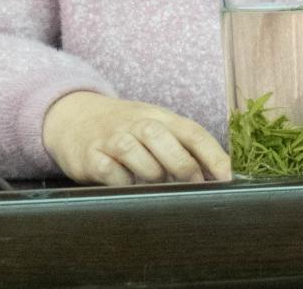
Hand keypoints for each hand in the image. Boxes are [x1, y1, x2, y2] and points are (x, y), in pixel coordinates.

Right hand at [42, 91, 230, 185]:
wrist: (74, 117)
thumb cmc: (126, 128)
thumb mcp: (154, 127)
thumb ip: (181, 146)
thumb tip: (215, 176)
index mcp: (160, 117)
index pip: (192, 131)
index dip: (213, 154)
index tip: (228, 177)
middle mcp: (137, 123)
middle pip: (163, 139)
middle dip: (183, 166)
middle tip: (194, 186)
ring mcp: (112, 138)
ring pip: (136, 153)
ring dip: (152, 174)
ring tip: (157, 184)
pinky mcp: (91, 156)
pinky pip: (110, 171)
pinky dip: (122, 182)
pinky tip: (127, 185)